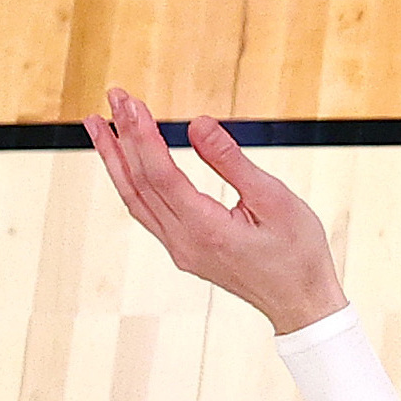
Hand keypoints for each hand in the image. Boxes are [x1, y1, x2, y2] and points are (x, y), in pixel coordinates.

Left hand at [84, 91, 345, 333]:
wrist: (302, 304)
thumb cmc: (299, 253)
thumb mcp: (275, 200)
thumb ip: (231, 161)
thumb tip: (197, 123)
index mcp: (207, 231)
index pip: (160, 175)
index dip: (142, 135)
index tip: (131, 101)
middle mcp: (184, 243)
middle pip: (139, 183)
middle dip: (123, 136)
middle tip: (115, 96)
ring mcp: (180, 250)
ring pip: (134, 198)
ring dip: (114, 159)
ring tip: (98, 124)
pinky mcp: (183, 251)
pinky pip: (145, 211)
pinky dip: (130, 181)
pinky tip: (124, 161)